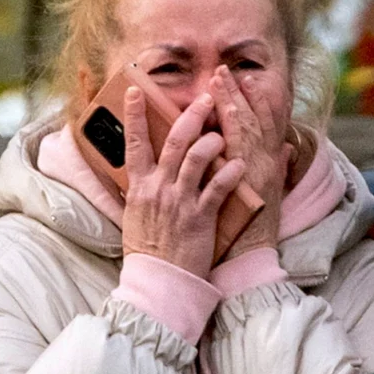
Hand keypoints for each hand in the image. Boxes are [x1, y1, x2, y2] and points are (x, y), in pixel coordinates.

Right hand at [120, 86, 248, 277]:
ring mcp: (180, 202)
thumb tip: (141, 172)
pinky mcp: (200, 217)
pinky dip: (230, 173)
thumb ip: (142, 190)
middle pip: (175, 141)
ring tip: (223, 133)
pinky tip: (239, 163)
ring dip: (213, 140)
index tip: (136, 91)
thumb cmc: (148, 250)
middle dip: (192, 115)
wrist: (159, 282)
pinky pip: (218, 188)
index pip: (134, 143)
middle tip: (206, 99)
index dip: (135, 115)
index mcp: (140, 187)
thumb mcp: (136, 215)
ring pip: (197, 158)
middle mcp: (159, 189)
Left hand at [214, 65, 286, 259]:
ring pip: (243, 126)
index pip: (267, 125)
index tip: (249, 80)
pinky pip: (232, 144)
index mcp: (270, 165)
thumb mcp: (271, 194)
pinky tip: (215, 107)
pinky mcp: (239, 178)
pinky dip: (226, 122)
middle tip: (225, 69)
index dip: (259, 101)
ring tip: (218, 78)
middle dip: (239, 93)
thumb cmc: (256, 230)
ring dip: (230, 99)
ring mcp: (252, 169)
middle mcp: (265, 163)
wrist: (252, 257)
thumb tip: (287, 149)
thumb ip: (278, 167)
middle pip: (253, 119)